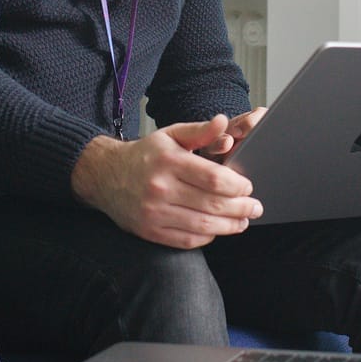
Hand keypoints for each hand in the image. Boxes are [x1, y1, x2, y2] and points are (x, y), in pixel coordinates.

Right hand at [70, 115, 264, 248]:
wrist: (105, 176)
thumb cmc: (145, 155)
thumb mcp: (170, 135)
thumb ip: (199, 130)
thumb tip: (222, 121)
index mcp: (169, 162)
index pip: (214, 179)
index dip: (238, 186)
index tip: (248, 187)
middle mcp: (160, 188)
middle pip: (212, 204)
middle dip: (241, 208)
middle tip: (255, 208)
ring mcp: (154, 213)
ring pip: (203, 226)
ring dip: (229, 226)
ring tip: (243, 222)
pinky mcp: (150, 231)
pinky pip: (187, 240)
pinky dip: (208, 237)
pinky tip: (217, 229)